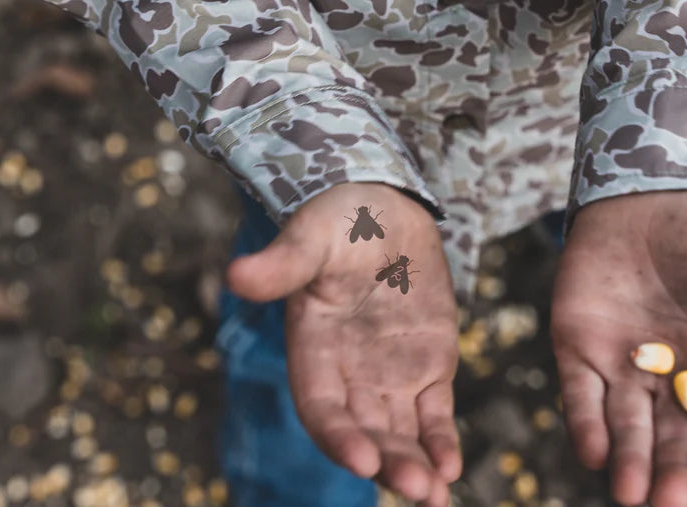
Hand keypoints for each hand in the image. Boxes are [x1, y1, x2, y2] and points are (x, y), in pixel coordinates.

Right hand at [225, 181, 462, 505]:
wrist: (384, 208)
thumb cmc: (337, 221)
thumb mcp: (310, 236)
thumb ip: (282, 264)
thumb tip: (236, 275)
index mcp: (312, 350)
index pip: (321, 408)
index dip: (338, 436)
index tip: (361, 459)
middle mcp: (348, 375)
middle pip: (364, 433)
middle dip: (387, 464)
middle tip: (418, 489)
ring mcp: (389, 378)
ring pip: (399, 435)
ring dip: (415, 467)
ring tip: (436, 496)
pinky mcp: (428, 371)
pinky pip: (433, 417)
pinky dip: (440, 444)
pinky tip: (451, 470)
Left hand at [550, 190, 686, 506]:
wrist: (645, 191)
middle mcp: (676, 375)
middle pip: (677, 435)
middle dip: (673, 471)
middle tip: (669, 505)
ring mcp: (626, 364)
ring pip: (629, 425)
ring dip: (630, 460)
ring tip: (629, 494)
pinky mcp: (581, 348)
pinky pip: (582, 394)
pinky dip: (585, 423)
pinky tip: (591, 452)